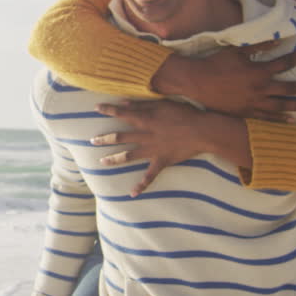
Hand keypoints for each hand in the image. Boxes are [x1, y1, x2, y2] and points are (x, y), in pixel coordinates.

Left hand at [91, 100, 208, 196]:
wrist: (203, 131)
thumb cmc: (185, 114)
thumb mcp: (164, 103)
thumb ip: (143, 104)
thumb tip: (124, 102)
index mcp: (146, 119)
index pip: (122, 113)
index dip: (108, 110)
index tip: (96, 108)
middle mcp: (145, 135)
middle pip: (120, 137)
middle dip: (104, 139)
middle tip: (92, 141)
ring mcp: (152, 150)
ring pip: (128, 156)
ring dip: (114, 159)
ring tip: (102, 162)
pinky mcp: (161, 161)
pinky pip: (150, 176)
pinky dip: (141, 186)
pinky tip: (132, 193)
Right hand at [151, 42, 295, 120]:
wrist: (196, 83)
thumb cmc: (216, 64)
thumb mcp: (236, 51)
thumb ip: (258, 47)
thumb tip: (277, 40)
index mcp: (259, 72)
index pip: (286, 62)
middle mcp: (260, 89)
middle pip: (291, 88)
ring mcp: (254, 103)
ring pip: (283, 105)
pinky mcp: (246, 113)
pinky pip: (267, 118)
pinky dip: (281, 120)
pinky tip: (292, 121)